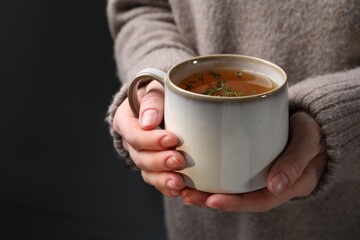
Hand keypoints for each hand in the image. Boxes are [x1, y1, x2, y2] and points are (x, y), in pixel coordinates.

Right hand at [112, 80, 186, 196]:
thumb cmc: (159, 92)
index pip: (133, 133)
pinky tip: (180, 189)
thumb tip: (148, 122)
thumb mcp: (154, 88)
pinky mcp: (154, 166)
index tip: (172, 139)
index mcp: (125, 120)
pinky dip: (167, 186)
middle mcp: (130, 142)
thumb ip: (152, 101)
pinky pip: (157, 180)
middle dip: (160, 161)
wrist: (164, 103)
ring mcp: (142, 156)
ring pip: (147, 172)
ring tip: (179, 182)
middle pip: (140, 157)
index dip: (150, 140)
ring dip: (163, 179)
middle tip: (180, 160)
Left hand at [181, 111, 327, 211]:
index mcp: (289, 185)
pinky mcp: (251, 162)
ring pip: (233, 187)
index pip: (261, 200)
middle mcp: (271, 184)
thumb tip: (275, 185)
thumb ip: (295, 160)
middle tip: (187, 195)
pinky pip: (231, 172)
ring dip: (207, 189)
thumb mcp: (308, 140)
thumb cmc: (312, 130)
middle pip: (241, 198)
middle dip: (212, 200)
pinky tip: (193, 170)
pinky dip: (212, 173)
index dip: (236, 203)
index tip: (212, 200)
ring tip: (182, 186)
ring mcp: (261, 174)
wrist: (312, 121)